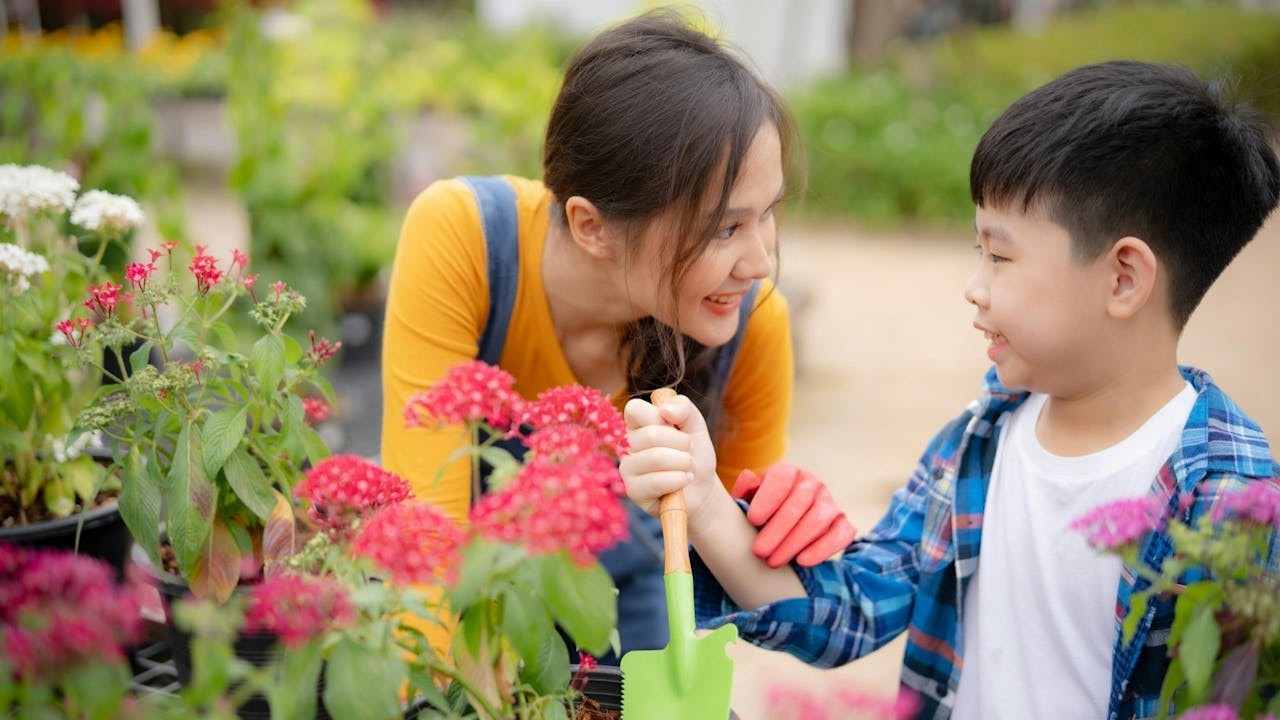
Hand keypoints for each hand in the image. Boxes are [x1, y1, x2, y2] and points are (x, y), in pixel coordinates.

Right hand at [619, 392, 719, 519]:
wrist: (702, 486)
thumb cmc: (694, 453)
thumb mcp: (695, 425)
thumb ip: (683, 408)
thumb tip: (665, 410)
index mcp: (638, 424)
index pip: (634, 409)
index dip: (659, 416)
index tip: (675, 425)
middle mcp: (628, 444)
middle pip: (652, 435)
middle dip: (682, 443)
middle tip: (688, 451)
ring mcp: (627, 468)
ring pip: (656, 458)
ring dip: (683, 462)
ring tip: (687, 467)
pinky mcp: (633, 490)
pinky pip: (657, 481)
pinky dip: (679, 480)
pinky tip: (683, 481)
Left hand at [732, 462, 856, 567]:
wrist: (783, 526)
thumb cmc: (762, 512)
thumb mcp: (749, 499)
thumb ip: (746, 490)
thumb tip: (748, 478)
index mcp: (788, 472)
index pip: (782, 477)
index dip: (768, 498)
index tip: (752, 520)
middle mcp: (812, 484)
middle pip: (800, 502)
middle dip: (777, 529)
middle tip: (759, 551)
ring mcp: (830, 503)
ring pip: (818, 519)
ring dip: (794, 542)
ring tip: (773, 561)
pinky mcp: (843, 524)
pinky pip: (840, 535)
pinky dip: (822, 549)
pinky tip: (802, 561)